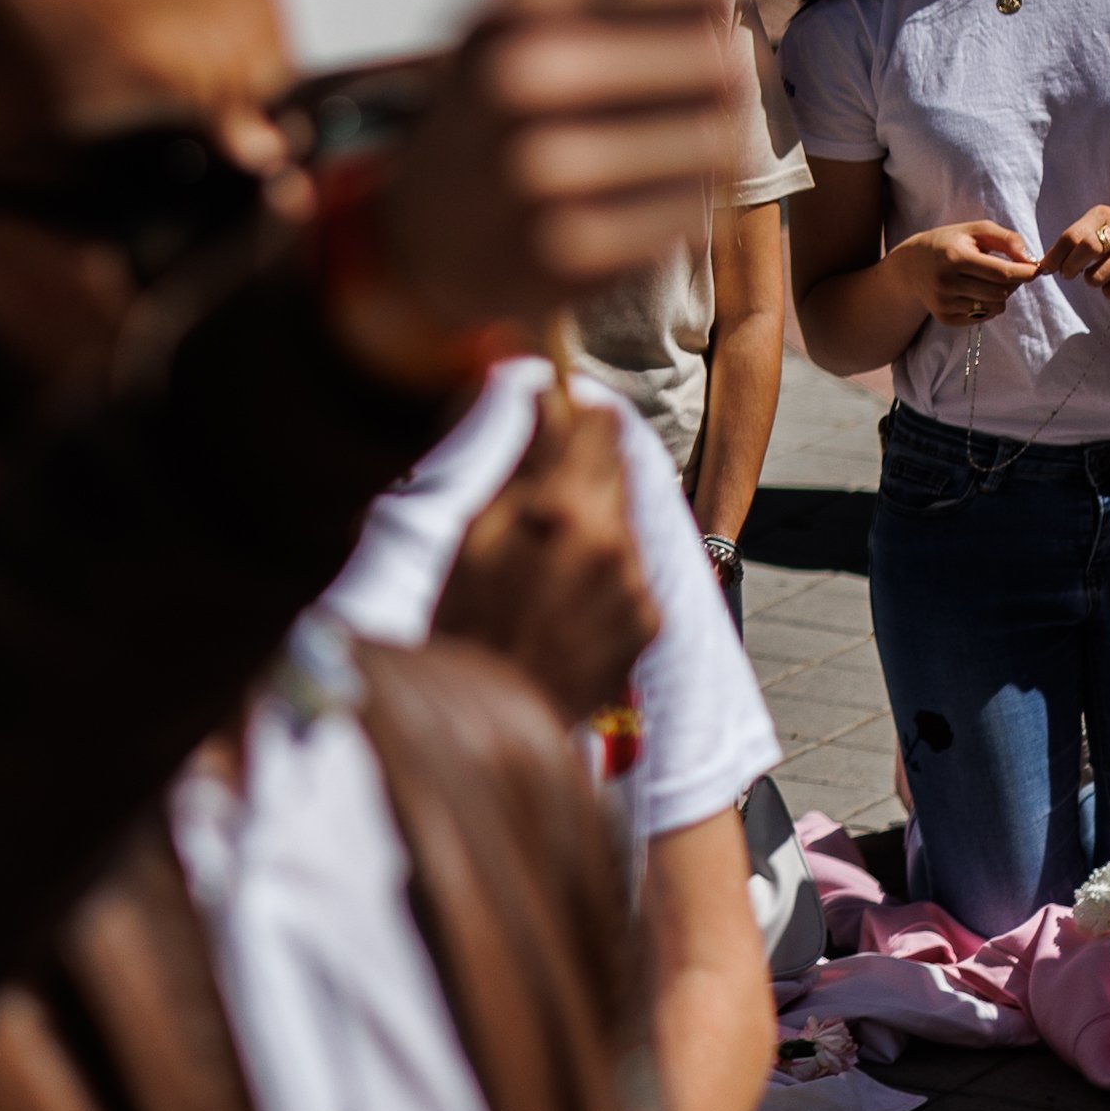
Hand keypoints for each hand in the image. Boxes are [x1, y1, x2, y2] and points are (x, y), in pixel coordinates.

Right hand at [373, 0, 751, 335]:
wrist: (420, 231)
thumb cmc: (490, 93)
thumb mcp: (517, 1)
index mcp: (520, 2)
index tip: (698, 11)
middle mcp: (524, 78)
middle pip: (715, 63)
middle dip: (720, 75)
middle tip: (704, 85)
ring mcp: (543, 168)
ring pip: (713, 142)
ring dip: (710, 140)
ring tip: (679, 139)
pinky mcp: (570, 250)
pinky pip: (689, 214)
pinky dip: (683, 204)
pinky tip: (647, 193)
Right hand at [431, 368, 658, 724]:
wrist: (488, 714)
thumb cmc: (462, 615)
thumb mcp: (474, 527)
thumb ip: (521, 458)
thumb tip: (544, 396)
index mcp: (563, 509)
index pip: (601, 426)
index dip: (577, 419)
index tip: (558, 422)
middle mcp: (614, 542)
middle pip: (618, 470)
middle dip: (582, 473)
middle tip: (540, 500)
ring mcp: (637, 587)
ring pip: (623, 524)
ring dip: (591, 527)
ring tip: (542, 566)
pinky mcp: (648, 623)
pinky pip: (629, 574)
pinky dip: (602, 576)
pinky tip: (561, 603)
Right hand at [899, 219, 1043, 323]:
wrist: (909, 266)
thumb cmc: (949, 243)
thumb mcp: (975, 230)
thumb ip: (1006, 239)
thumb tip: (1030, 260)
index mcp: (955, 258)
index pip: (1001, 273)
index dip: (1024, 273)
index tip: (1035, 269)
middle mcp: (946, 283)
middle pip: (1001, 293)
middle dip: (1013, 283)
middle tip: (1009, 272)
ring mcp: (943, 303)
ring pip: (995, 307)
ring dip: (1001, 296)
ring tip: (990, 282)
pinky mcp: (944, 318)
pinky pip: (983, 317)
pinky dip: (987, 306)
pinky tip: (975, 292)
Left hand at [1042, 204, 1109, 295]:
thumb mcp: (1106, 224)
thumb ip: (1077, 238)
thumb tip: (1044, 264)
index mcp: (1105, 215)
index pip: (1071, 236)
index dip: (1054, 256)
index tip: (1046, 268)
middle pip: (1084, 252)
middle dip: (1069, 268)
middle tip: (1069, 274)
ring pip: (1096, 276)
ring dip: (1091, 280)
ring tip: (1100, 274)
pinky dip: (1109, 290)